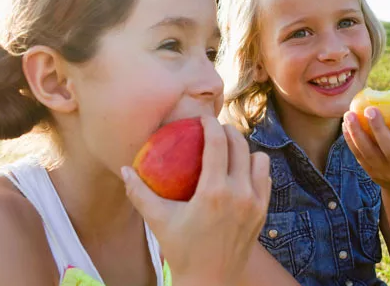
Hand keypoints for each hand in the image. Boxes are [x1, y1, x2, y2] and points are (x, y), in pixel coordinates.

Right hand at [121, 115, 271, 285]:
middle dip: (229, 131)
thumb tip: (124, 169)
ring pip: (259, 159)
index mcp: (215, 192)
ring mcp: (256, 203)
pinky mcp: (263, 212)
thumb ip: (139, 193)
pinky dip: (255, 169)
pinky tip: (240, 171)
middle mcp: (240, 194)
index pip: (218, 143)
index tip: (203, 119)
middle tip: (215, 129)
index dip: (211, 124)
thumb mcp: (158, 221)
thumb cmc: (182, 251)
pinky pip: (265, 179)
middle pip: (241, 145)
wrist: (211, 282)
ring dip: (245, 150)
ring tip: (230, 150)